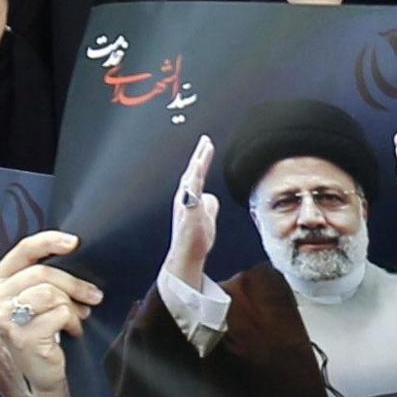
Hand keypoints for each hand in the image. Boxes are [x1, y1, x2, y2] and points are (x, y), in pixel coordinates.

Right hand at [0, 230, 99, 394]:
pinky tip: (72, 331)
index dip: (49, 241)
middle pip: (41, 273)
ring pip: (51, 293)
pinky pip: (59, 314)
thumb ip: (38, 277)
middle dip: (73, 284)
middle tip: (93, 295)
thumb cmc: (36, 332)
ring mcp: (4, 319)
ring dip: (72, 306)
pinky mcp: (21, 336)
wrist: (36, 373)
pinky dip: (72, 322)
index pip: (23, 251)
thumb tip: (71, 254)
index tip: (74, 242)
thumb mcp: (30, 300)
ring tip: (77, 317)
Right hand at [164, 136, 220, 288]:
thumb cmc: (196, 238)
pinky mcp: (188, 216)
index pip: (197, 174)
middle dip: (199, 157)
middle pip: (193, 173)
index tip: (207, 144)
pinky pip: (190, 198)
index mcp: (190, 197)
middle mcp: (185, 199)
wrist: (188, 255)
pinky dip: (192, 186)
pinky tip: (196, 177)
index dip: (202, 158)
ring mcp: (186, 207)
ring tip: (202, 154)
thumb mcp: (207, 216)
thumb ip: (209, 204)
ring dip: (196, 168)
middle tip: (206, 141)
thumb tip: (211, 197)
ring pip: (190, 183)